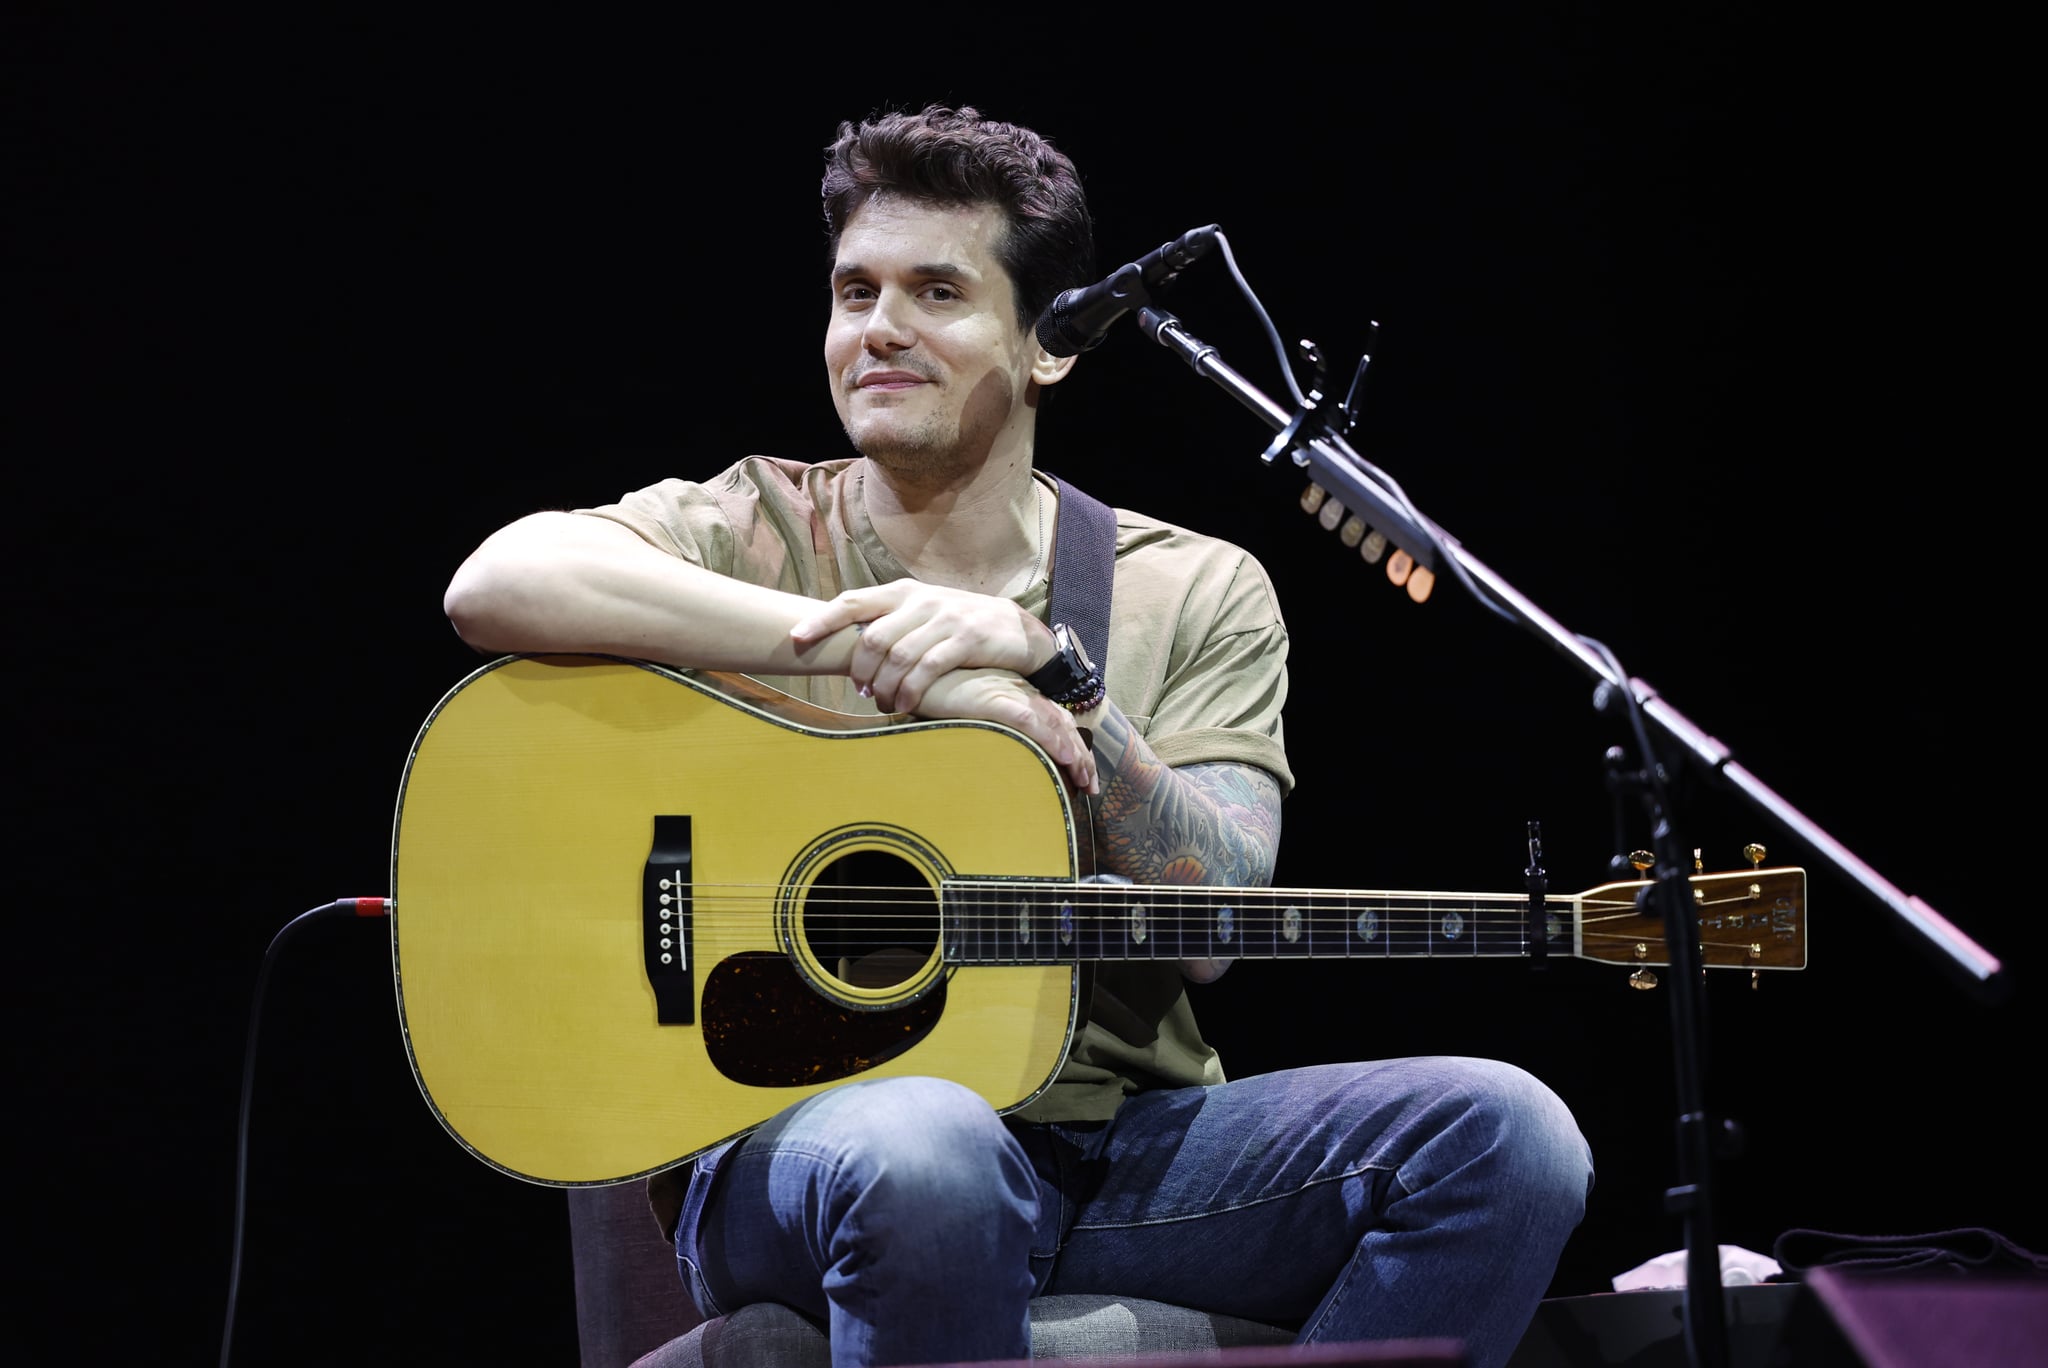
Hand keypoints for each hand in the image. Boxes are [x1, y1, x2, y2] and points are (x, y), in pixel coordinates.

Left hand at [790, 579, 1052, 715]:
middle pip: (872, 637)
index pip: (853, 601)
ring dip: (885, 687)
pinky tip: (906, 706)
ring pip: (897, 656)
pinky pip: (926, 669)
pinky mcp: (966, 640)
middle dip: (860, 670)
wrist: (1018, 629)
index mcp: (904, 592)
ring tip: (885, 702)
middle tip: (862, 691)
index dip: (822, 620)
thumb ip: (892, 623)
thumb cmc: (961, 626)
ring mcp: (945, 618)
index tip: (795, 638)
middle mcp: (921, 601)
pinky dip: (910, 693)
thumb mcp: (925, 614)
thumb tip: (849, 648)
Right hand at [913, 668, 1098, 794]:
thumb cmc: (934, 689)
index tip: (1080, 774)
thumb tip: (994, 751)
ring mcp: (1007, 694)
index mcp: (1014, 693)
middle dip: (1080, 757)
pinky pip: (1030, 720)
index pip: (1054, 721)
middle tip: (1090, 787)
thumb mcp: (965, 707)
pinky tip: (1064, 757)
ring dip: (1073, 753)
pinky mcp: (993, 699)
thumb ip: (984, 722)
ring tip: (1084, 780)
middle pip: (1061, 725)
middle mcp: (1017, 692)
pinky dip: (1049, 738)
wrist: (911, 668)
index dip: (1070, 746)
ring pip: (1052, 724)